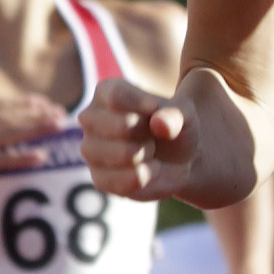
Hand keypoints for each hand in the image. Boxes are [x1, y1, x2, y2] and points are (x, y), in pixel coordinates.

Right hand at [81, 78, 243, 207]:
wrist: (177, 159)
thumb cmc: (174, 126)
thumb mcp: (184, 113)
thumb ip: (175, 115)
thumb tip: (160, 124)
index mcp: (106, 92)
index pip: (117, 96)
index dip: (144, 106)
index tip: (159, 111)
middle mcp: (90, 119)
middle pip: (122, 126)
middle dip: (149, 133)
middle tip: (155, 135)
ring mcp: (90, 150)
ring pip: (126, 154)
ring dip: (150, 155)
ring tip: (152, 151)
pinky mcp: (99, 179)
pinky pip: (127, 181)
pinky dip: (149, 177)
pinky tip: (151, 170)